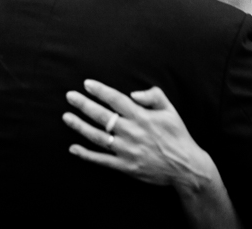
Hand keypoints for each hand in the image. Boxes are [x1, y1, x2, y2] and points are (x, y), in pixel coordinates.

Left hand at [63, 80, 215, 190]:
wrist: (185, 166)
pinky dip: (86, 154)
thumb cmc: (178, 136)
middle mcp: (131, 132)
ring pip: (97, 136)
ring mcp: (126, 150)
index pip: (116, 99)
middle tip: (70, 96)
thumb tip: (133, 93)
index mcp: (142, 116)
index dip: (100, 91)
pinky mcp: (125, 167)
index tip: (87, 84)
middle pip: (102, 116)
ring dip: (80, 126)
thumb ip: (154, 96)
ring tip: (66, 117)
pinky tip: (73, 148)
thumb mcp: (171, 110)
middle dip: (84, 104)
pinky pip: (101, 160)